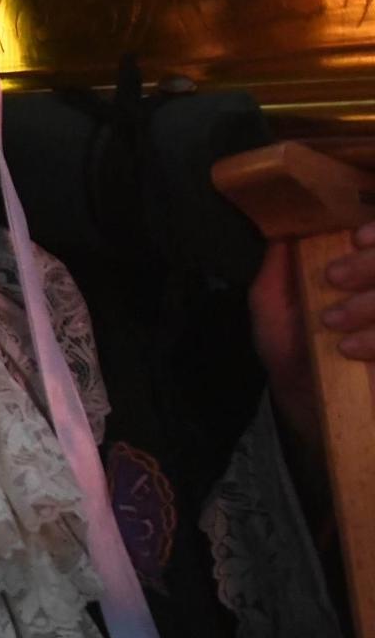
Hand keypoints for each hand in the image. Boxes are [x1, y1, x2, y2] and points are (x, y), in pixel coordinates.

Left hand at [250, 222, 374, 452]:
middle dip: (371, 264)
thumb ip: (277, 269)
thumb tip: (282, 229)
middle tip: (334, 278)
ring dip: (372, 303)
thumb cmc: (295, 350)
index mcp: (365, 275)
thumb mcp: (273, 309)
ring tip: (333, 322)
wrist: (308, 407)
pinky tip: (351, 349)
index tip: (356, 237)